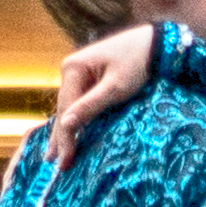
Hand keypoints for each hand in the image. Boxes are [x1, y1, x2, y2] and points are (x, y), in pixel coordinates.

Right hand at [51, 25, 157, 163]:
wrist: (152, 43)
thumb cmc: (137, 63)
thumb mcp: (116, 88)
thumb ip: (91, 106)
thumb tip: (66, 125)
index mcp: (72, 69)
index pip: (65, 109)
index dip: (65, 136)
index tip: (64, 160)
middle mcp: (70, 70)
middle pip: (63, 109)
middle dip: (59, 137)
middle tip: (52, 163)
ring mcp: (78, 74)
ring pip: (70, 107)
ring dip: (65, 130)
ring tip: (56, 153)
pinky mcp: (89, 78)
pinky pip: (78, 103)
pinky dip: (75, 119)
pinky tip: (70, 132)